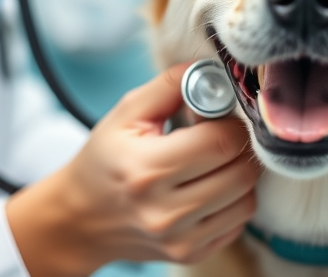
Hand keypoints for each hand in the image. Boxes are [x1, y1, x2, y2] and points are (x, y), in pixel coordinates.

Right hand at [6, 64, 258, 276]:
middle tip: (218, 136)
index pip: (221, 142)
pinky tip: (209, 187)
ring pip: (246, 200)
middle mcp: (165, 212)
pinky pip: (238, 223)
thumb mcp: (125, 114)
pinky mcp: (191, 254)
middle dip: (238, 147)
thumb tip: (210, 73)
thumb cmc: (105, 160)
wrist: (80, 218)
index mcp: (147, 170)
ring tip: (212, 163)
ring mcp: (180, 239)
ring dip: (239, 174)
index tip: (215, 116)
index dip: (228, 122)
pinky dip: (233, 201)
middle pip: (241, 172)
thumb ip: (169, 86)